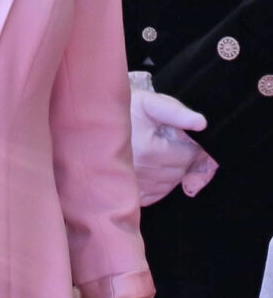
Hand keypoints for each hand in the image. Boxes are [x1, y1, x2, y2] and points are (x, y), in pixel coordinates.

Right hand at [129, 72, 208, 205]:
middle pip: (180, 171)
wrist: (95, 124)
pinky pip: (157, 194)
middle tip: (169, 141)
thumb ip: (176, 111)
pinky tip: (152, 167)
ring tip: (159, 152)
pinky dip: (160, 183)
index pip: (188, 155)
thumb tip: (201, 123)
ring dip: (172, 171)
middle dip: (182, 157)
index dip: (191, 144)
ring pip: (170, 184)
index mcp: (148, 150)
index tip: (181, 134)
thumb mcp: (150, 103)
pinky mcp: (130, 194)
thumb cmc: (126, 111)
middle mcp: (141, 173)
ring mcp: (134, 186)